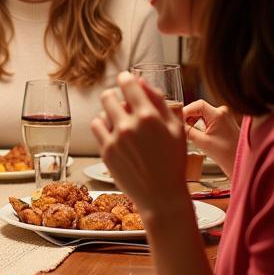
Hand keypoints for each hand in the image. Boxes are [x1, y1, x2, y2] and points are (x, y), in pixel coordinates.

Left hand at [90, 72, 186, 218]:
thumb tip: (141, 81)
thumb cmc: (173, 161)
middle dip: (115, 96)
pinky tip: (116, 134)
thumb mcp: (176, 128)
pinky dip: (104, 128)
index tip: (126, 79)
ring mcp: (114, 139)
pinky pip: (97, 129)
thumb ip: (159, 101)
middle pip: (108, 96)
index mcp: (149, 116)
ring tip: (121, 123)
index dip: (126, 79)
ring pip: (100, 113)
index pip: (128, 84)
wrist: (161, 196)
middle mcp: (128, 125)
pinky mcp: (105, 151)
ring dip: (108, 114)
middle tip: (123, 103)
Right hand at [183, 99, 238, 175]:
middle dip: (188, 117)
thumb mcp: (202, 142)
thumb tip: (177, 124)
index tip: (177, 120)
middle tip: (181, 128)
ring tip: (189, 133)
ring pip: (202, 113)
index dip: (185, 111)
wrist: (240, 162)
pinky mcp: (224, 122)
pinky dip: (199, 124)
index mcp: (219, 115)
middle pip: (198, 108)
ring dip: (193, 121)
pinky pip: (207, 118)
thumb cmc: (226, 155)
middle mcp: (222, 112)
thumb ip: (187, 131)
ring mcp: (224, 116)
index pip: (197, 104)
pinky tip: (196, 134)